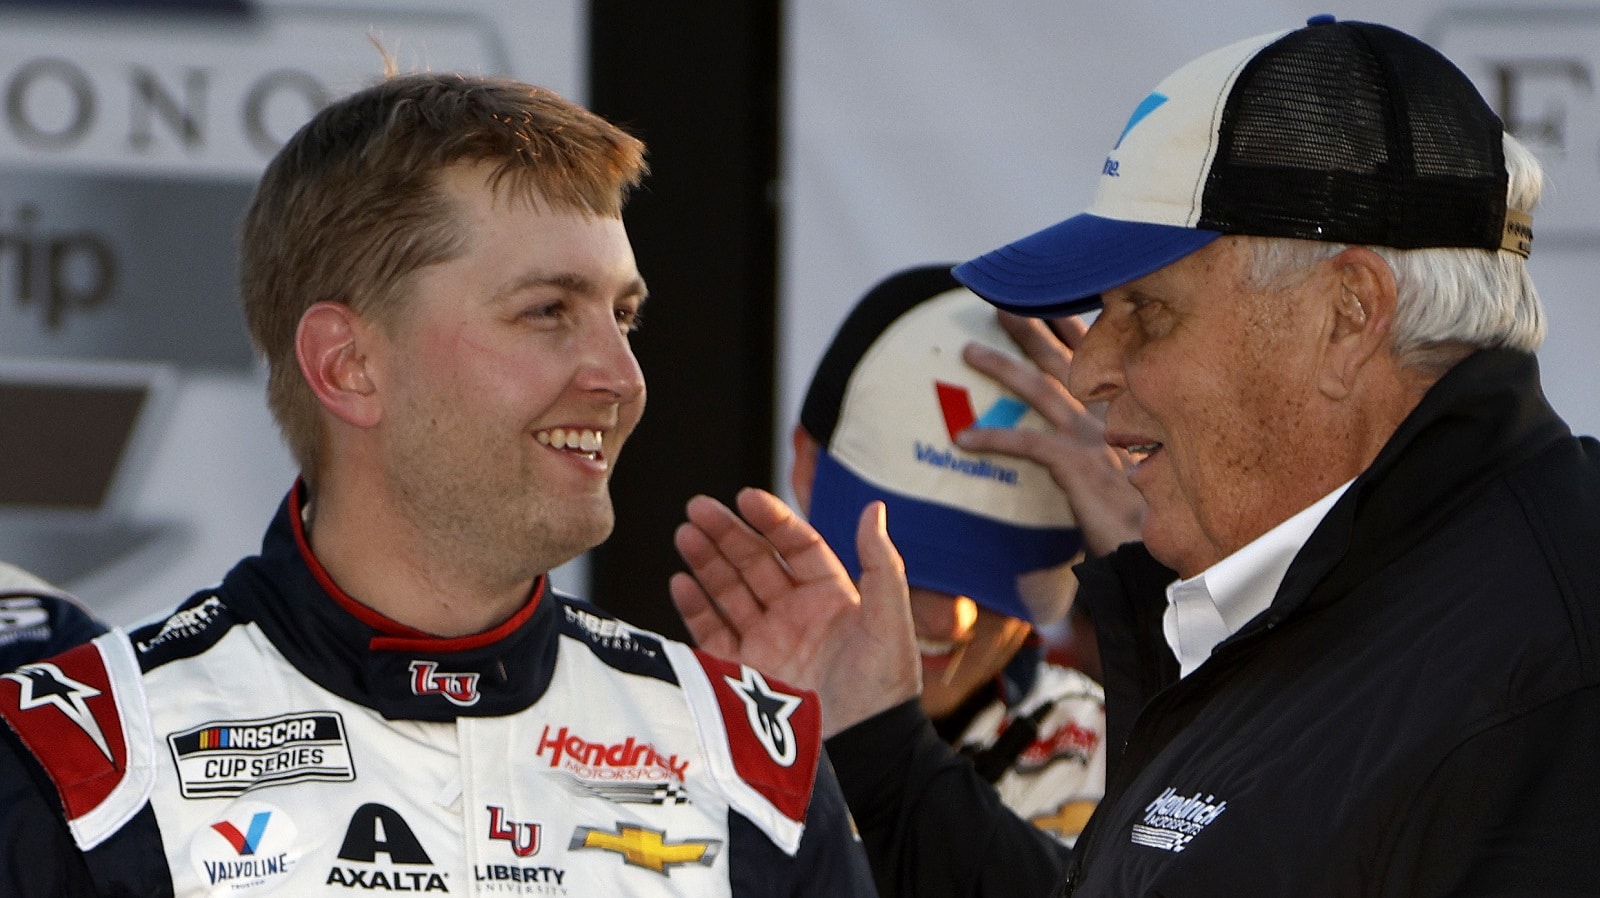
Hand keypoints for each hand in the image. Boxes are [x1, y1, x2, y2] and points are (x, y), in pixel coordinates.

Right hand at [670, 488, 918, 736]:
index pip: (796, 545)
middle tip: (697, 507)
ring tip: (684, 534)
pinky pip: (712, 632)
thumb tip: (875, 508)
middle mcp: (795, 614)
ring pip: (729, 590)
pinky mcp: (743, 672)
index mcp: (830, 596)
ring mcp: (767, 641)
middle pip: (754, 562)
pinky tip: (680, 581)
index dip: (771, 520)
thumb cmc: (883, 688)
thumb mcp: (890, 620)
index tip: (745, 497)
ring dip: (706, 561)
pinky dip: (695, 606)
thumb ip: (881, 564)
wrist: (860, 750)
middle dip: (726, 533)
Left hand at [956, 311, 1143, 556]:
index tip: (1046, 297)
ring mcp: (1095, 439)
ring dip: (1003, 367)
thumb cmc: (1144, 516)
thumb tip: (1081, 445)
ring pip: (1042, 389)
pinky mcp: (1080, 466)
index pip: (1099, 356)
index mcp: (1125, 411)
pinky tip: (963, 438)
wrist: (1158, 553)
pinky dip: (994, 438)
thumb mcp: (1132, 471)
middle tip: (1000, 303)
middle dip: (1033, 327)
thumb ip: (1110, 448)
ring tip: (969, 351)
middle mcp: (1111, 416)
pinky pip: (1028, 443)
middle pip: (1066, 359)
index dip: (1071, 324)